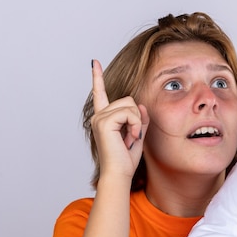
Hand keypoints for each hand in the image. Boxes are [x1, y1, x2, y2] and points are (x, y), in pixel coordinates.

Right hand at [90, 59, 149, 179]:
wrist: (119, 174)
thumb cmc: (125, 160)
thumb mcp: (137, 135)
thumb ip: (139, 119)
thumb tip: (142, 106)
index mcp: (104, 118)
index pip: (100, 94)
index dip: (97, 77)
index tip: (94, 62)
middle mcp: (99, 116)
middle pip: (128, 99)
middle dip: (137, 117)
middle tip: (131, 137)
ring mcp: (100, 118)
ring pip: (130, 105)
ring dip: (136, 123)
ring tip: (130, 138)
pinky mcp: (104, 122)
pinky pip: (129, 113)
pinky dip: (135, 125)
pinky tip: (129, 137)